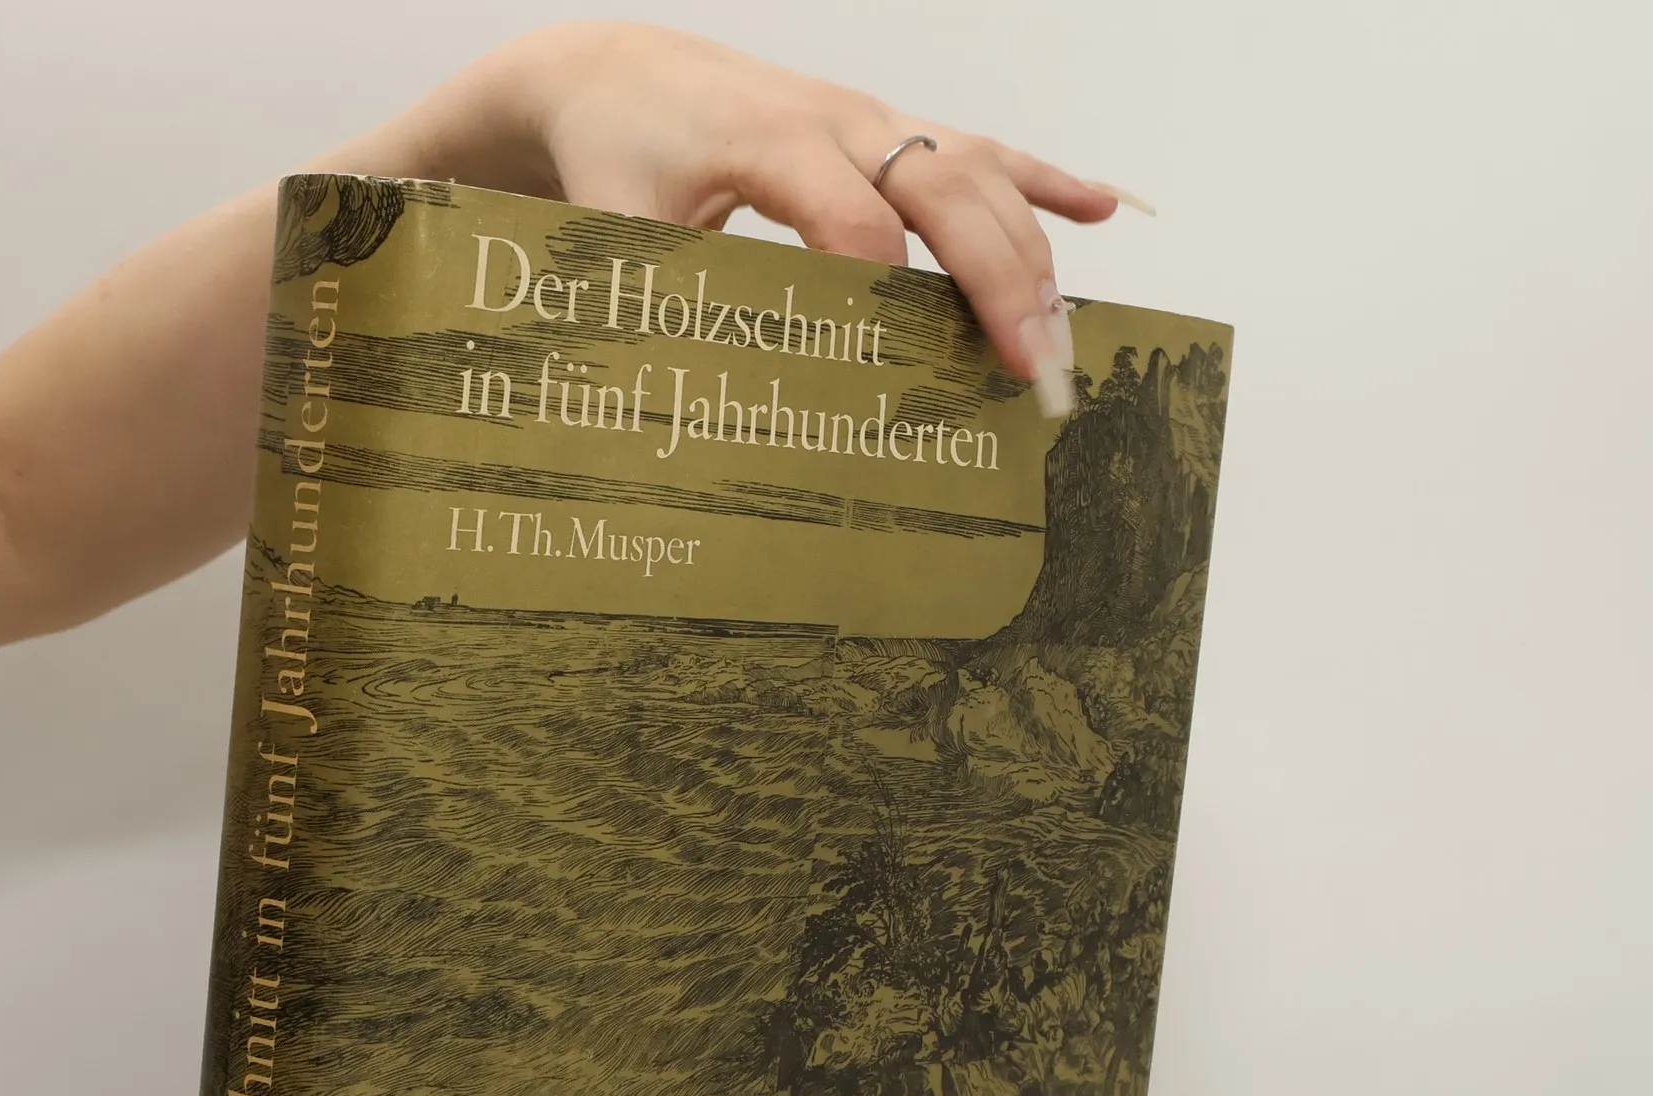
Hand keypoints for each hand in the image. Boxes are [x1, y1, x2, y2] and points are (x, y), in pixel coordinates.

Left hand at [344, 24, 1125, 401]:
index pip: (848, 210)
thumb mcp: (614, 233)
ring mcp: (874, 119)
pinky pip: (983, 147)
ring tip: (1059, 339)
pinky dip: (1045, 179)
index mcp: (768, 141)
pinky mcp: (889, 126)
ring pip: (978, 168)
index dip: (882, 280)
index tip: (912, 358)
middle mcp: (839, 119)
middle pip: (944, 186)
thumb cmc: (618, 157)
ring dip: (1030, 251)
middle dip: (996, 277)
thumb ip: (653, 301)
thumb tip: (675, 400)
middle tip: (1031, 366)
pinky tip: (1101, 208)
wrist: (620, 74)